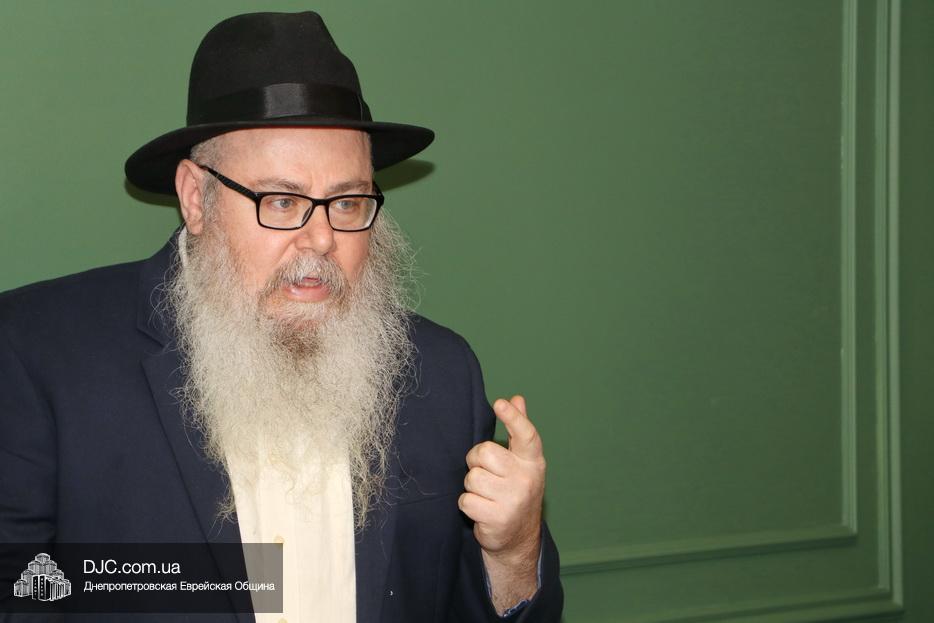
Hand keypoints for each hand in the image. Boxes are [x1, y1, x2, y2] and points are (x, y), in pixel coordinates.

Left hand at [459, 395, 544, 606]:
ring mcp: (514, 500)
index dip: (513, 418)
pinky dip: (469, 504)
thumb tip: (517, 398)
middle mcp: (527, 479)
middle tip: (486, 473)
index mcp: (533, 461)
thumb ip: (518, 429)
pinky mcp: (498, 519)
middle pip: (485, 453)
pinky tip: (482, 509)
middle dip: (476, 461)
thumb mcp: (522, 461)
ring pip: (473, 478)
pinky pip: (466, 500)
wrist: (518, 537)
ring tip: (487, 495)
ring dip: (473, 486)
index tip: (500, 403)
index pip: (526, 435)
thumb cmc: (516, 489)